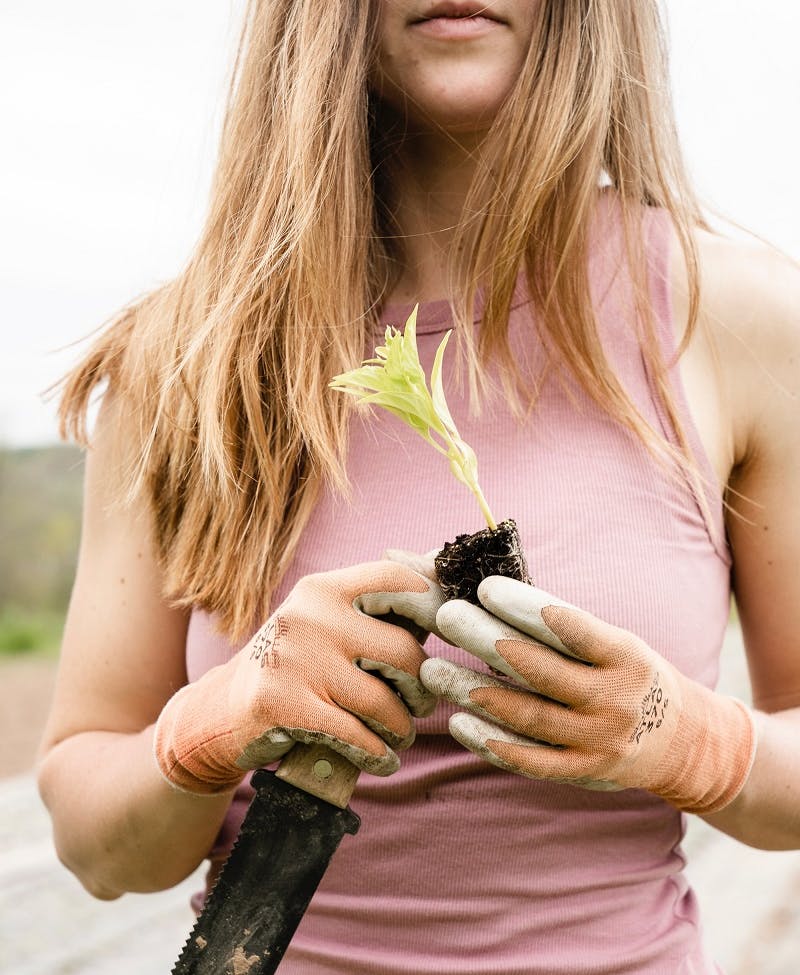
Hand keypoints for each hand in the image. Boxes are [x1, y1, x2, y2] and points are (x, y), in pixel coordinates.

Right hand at [154, 561, 443, 793]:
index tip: (449, 630)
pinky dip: (378, 755)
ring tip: (402, 735)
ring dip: (402, 727)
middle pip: (402, 650)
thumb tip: (444, 606)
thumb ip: (372, 616)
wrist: (220, 709)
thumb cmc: (293, 665)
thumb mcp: (322, 625)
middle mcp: (310, 616)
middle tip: (421, 703)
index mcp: (324, 589)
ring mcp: (295, 660)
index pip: (393, 579)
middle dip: (421, 686)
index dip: (431, 603)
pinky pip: (356, 736)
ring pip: (383, 701)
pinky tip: (384, 760)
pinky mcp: (284, 706)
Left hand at [424, 576, 755, 813]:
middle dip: (487, 640)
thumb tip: (494, 597)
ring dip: (475, 691)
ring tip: (433, 669)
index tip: (485, 587)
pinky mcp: (582, 772)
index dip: (525, 606)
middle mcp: (613, 699)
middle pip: (541, 669)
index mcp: (625, 656)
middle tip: (446, 618)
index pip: (572, 627)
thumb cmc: (631, 675)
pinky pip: (530, 759)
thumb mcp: (616, 643)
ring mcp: (598, 741)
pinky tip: (458, 721)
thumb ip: (565, 629)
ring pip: (528, 716)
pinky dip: (490, 741)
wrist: (682, 741)